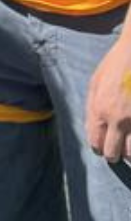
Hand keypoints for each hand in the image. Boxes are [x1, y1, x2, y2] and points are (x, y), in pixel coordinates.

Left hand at [86, 31, 130, 162]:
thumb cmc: (115, 66)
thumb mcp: (95, 82)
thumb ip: (92, 107)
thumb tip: (92, 128)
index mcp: (100, 109)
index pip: (95, 142)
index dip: (99, 148)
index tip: (103, 147)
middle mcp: (117, 118)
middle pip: (113, 153)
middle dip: (114, 155)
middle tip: (118, 151)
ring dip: (130, 154)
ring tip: (129, 148)